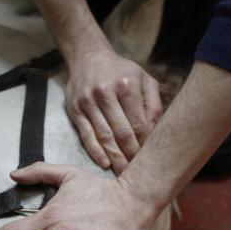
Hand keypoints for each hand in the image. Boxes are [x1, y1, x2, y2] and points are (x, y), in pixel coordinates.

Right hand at [65, 48, 162, 172]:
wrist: (88, 57)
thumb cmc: (121, 71)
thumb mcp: (144, 78)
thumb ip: (153, 104)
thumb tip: (155, 133)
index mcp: (127, 85)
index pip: (139, 123)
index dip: (145, 144)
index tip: (151, 158)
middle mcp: (106, 93)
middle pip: (122, 133)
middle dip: (132, 155)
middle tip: (139, 171)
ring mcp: (88, 102)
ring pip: (104, 137)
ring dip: (115, 158)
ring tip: (124, 172)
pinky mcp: (75, 110)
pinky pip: (86, 136)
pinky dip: (96, 152)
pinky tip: (105, 164)